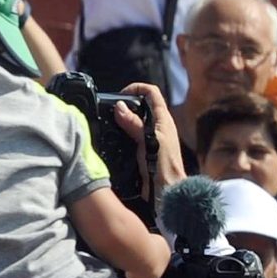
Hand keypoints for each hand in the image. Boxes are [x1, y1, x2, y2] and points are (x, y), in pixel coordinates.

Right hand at [115, 82, 186, 201]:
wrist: (166, 189)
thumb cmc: (163, 165)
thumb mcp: (148, 140)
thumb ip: (134, 123)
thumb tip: (118, 106)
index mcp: (163, 118)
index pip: (151, 92)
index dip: (136, 88)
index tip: (120, 96)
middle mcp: (158, 125)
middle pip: (141, 104)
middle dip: (125, 104)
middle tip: (111, 111)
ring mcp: (151, 136)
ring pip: (134, 119)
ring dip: (122, 119)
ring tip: (109, 123)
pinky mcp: (144, 148)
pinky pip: (130, 133)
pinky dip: (121, 132)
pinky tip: (113, 138)